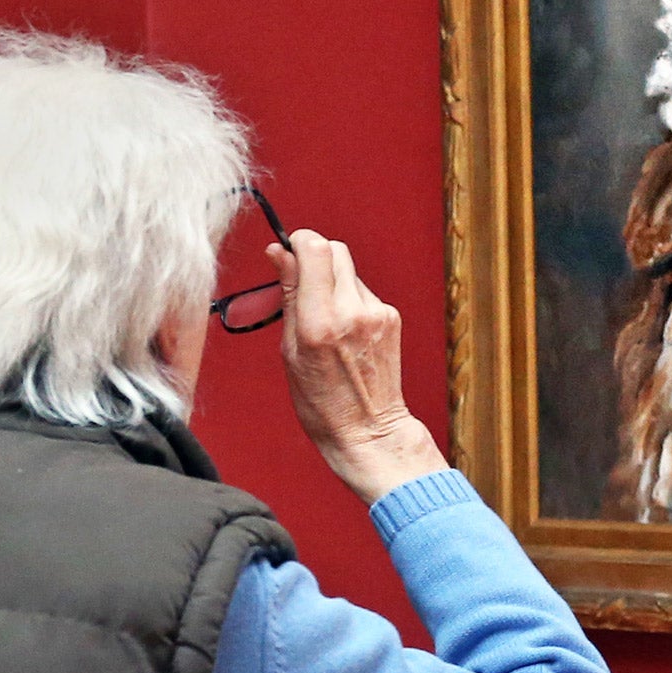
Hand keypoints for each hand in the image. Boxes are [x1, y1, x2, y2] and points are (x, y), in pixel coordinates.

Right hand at [268, 230, 449, 503]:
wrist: (368, 431)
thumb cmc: (321, 401)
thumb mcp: (290, 350)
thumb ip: (288, 295)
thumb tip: (279, 253)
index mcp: (320, 322)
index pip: (315, 250)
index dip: (298, 242)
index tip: (287, 251)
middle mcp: (352, 312)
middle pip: (334, 250)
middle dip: (314, 257)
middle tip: (301, 282)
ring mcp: (377, 313)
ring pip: (348, 271)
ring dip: (331, 282)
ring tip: (324, 318)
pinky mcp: (392, 317)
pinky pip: (363, 292)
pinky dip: (349, 300)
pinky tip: (345, 330)